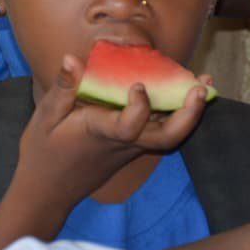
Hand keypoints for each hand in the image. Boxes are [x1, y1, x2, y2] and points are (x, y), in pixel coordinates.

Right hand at [16, 55, 210, 209]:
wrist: (47, 191)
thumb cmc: (44, 152)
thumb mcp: (46, 116)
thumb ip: (64, 87)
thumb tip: (72, 58)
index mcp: (101, 133)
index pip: (131, 125)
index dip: (140, 107)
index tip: (138, 84)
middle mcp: (124, 143)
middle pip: (168, 137)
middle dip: (189, 114)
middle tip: (202, 85)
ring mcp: (132, 148)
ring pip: (170, 136)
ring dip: (190, 111)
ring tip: (205, 82)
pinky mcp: (133, 148)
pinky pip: (160, 132)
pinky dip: (176, 112)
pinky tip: (184, 91)